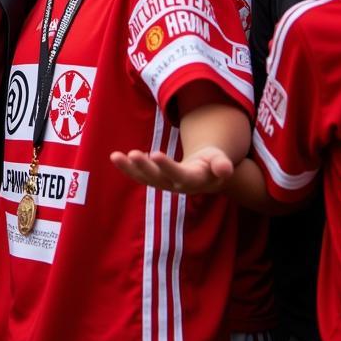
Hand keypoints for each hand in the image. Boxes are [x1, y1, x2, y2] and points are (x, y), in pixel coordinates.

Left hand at [110, 145, 235, 194]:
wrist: (206, 173)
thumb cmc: (214, 164)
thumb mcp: (221, 161)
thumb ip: (222, 165)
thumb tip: (225, 169)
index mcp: (193, 181)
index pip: (179, 175)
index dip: (167, 166)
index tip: (155, 153)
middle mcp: (176, 186)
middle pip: (158, 179)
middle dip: (145, 167)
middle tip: (133, 154)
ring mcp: (164, 184)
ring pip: (145, 179)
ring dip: (130, 168)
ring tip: (116, 156)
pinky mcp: (156, 179)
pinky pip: (139, 175)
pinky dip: (127, 168)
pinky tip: (116, 157)